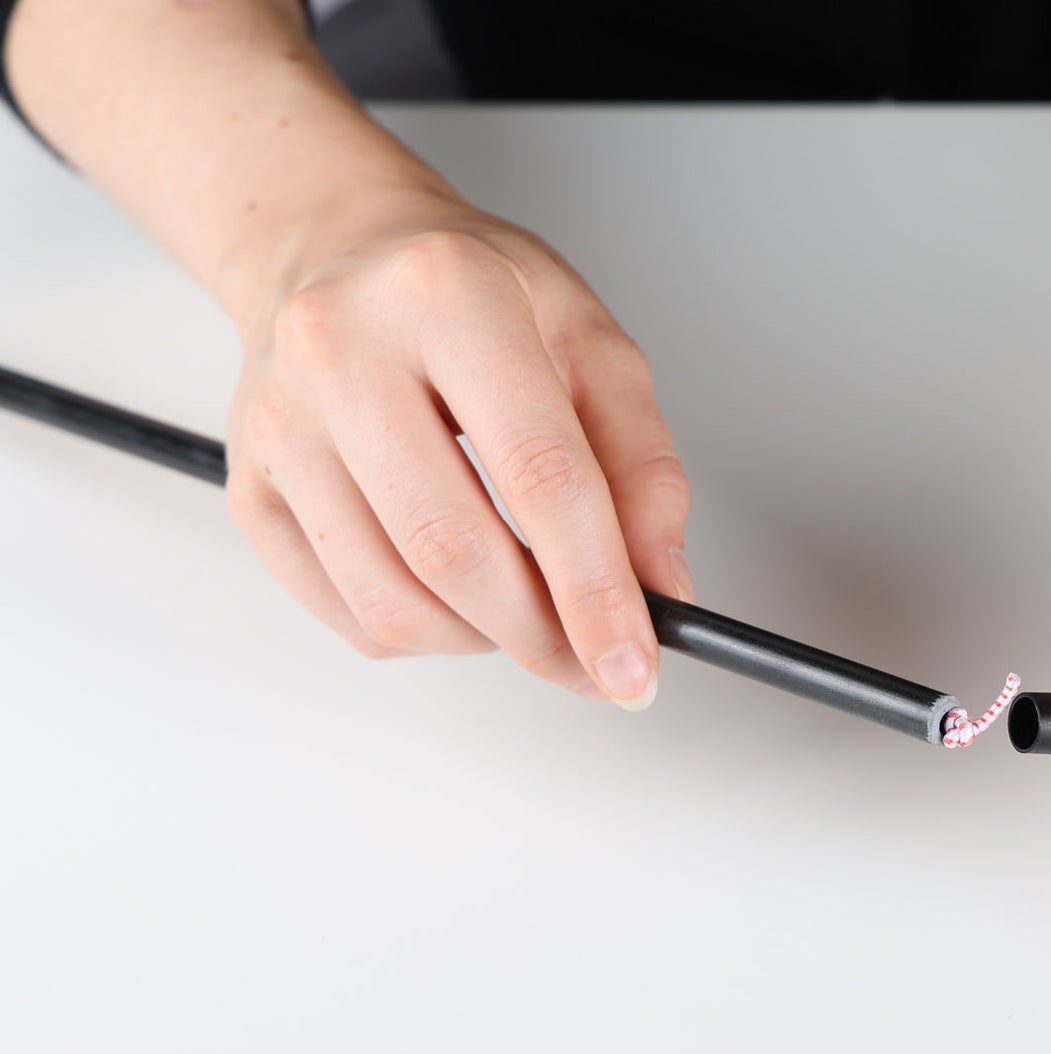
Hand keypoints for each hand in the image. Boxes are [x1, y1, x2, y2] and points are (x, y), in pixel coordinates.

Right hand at [223, 193, 691, 706]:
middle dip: (542, 634)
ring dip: (484, 640)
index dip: (596, 588)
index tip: (634, 665)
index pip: (539, 474)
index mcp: (448, 296)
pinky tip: (459, 591)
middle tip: (595, 660)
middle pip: (454, 552)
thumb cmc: (472, 290)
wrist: (340, 248)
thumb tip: (659, 585)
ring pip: (393, 602)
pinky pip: (346, 612)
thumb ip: (642, 464)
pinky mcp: (249, 488)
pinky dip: (424, 632)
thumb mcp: (590, 342)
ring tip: (529, 608)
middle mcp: (342, 352)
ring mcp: (279, 425)